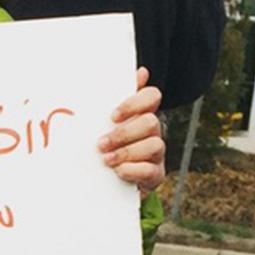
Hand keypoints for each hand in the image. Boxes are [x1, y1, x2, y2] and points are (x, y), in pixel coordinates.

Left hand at [98, 67, 164, 198]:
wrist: (105, 181)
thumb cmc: (104, 146)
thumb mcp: (99, 124)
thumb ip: (106, 101)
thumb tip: (133, 73)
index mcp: (140, 114)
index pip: (152, 96)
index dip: (135, 103)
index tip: (113, 115)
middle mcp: (152, 131)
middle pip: (151, 122)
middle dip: (124, 133)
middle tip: (101, 143)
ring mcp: (156, 153)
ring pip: (155, 145)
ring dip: (127, 152)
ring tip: (106, 159)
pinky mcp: (155, 174)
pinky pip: (150, 169)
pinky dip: (132, 170)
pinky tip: (118, 171)